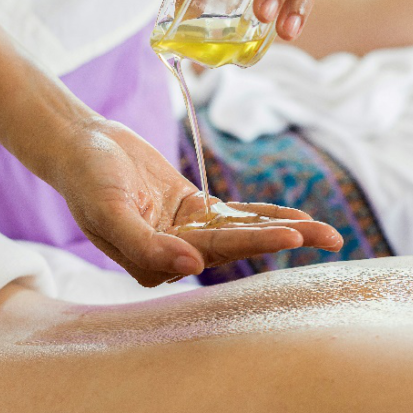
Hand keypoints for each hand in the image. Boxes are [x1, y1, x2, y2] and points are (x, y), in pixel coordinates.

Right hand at [48, 116, 343, 286]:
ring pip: (243, 232)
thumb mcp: (108, 210)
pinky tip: (298, 218)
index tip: (291, 236)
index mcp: (154, 263)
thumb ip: (144, 244)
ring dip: (285, 230)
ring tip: (328, 233)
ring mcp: (187, 232)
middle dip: (285, 241)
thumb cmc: (87, 178)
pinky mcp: (193, 210)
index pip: (212, 254)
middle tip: (331, 238)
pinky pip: (236, 215)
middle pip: (238, 247)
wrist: (80, 145)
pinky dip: (265, 215)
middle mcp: (175, 254)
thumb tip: (190, 268)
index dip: (254, 244)